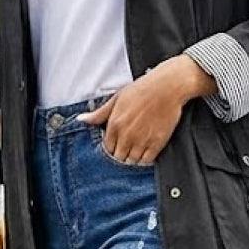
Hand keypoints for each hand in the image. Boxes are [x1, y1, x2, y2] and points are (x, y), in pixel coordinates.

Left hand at [75, 60, 198, 163]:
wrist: (166, 87)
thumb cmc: (142, 90)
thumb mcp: (116, 99)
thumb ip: (99, 114)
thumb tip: (82, 119)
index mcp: (115, 124)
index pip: (108, 147)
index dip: (112, 146)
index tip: (118, 143)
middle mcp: (126, 135)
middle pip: (119, 157)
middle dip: (122, 153)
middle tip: (128, 146)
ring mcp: (142, 140)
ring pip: (132, 160)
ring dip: (133, 157)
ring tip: (138, 147)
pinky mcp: (156, 143)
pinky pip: (147, 160)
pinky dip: (146, 158)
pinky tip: (147, 149)